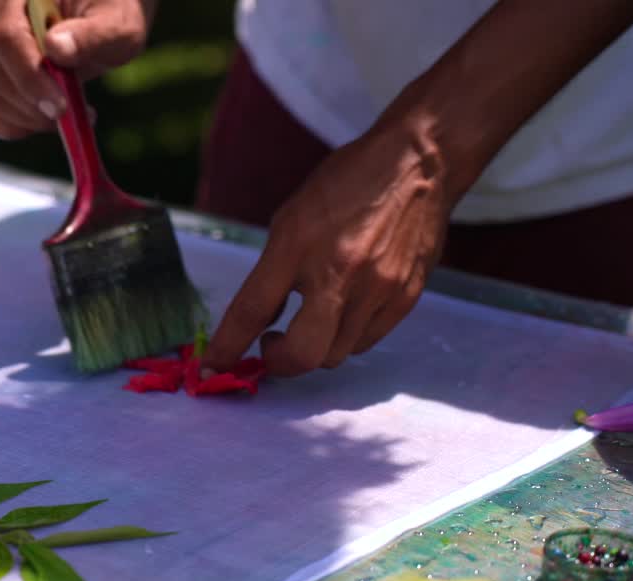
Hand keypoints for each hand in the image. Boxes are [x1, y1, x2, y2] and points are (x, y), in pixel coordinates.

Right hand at [0, 0, 155, 139]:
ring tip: (73, 110)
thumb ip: (93, 34)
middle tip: (80, 112)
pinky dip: (18, 126)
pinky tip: (48, 118)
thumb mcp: (117, 21)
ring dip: (33, 119)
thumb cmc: (112, 13)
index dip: (30, 78)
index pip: (7, 40)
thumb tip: (57, 48)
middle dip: (37, 106)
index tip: (60, 107)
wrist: (105, 19)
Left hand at [203, 123, 451, 376]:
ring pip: (335, 356)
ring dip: (314, 349)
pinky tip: (342, 312)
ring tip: (311, 321)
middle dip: (279, 363)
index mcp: (298, 246)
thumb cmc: (348, 184)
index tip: (214, 366)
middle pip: (302, 355)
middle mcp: (339, 273)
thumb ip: (274, 270)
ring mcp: (377, 289)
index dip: (228, 346)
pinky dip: (345, 338)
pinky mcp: (405, 298)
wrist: (417, 162)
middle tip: (272, 345)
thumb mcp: (292, 217)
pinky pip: (366, 342)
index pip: (251, 310)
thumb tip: (259, 318)